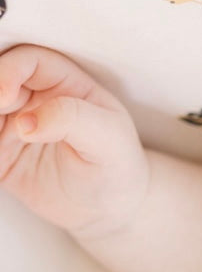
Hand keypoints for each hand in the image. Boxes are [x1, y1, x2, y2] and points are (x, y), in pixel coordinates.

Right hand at [0, 44, 148, 238]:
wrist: (111, 209)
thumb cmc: (118, 166)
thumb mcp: (108, 138)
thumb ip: (72, 119)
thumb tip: (26, 122)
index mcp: (63, 83)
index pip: (27, 62)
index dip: (9, 71)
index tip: (5, 97)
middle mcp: (34, 99)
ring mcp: (14, 125)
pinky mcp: (1, 154)